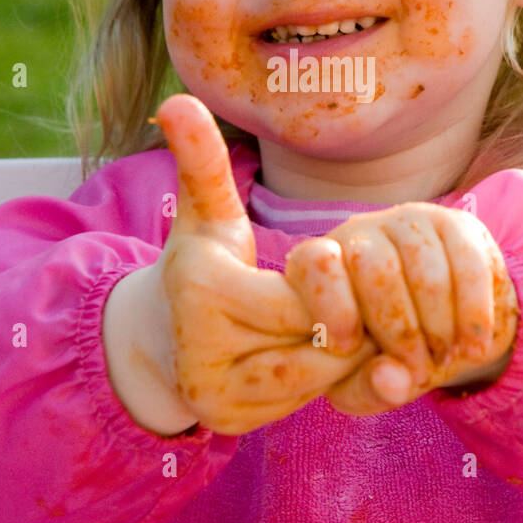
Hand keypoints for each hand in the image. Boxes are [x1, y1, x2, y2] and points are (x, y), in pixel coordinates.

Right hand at [150, 95, 376, 434]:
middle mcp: (200, 347)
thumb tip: (177, 99)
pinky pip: (303, 403)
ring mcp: (213, 393)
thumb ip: (203, 161)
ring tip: (346, 328)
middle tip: (360, 303)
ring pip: (315, 375)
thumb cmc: (201, 265)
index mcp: (201, 286)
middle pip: (313, 336)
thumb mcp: (206, 214)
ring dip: (342, 355)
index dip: (331, 287)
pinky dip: (327, 383)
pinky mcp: (228, 423)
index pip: (300, 294)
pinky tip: (325, 360)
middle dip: (345, 320)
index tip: (337, 270)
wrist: (162, 340)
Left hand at [285, 202, 518, 416]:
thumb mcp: (365, 385)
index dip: (330, 304)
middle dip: (400, 331)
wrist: (442, 334)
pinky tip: (475, 347)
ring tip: (445, 361)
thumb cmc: (385, 358)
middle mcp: (361, 233)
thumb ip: (369, 389)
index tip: (346, 348)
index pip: (315, 262)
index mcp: (321, 266)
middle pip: (376, 269)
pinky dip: (474, 313)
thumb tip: (392, 380)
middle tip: (418, 372)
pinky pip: (469, 265)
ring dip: (440, 327)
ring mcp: (409, 222)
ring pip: (426, 270)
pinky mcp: (457, 225)